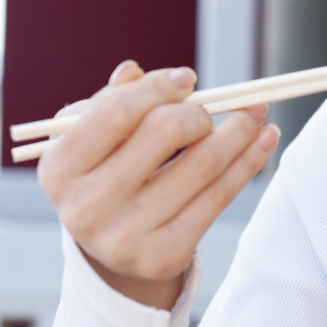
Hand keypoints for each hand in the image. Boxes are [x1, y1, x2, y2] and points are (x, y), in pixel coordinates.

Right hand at [37, 60, 279, 309]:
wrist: (115, 253)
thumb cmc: (108, 177)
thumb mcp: (96, 141)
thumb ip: (111, 103)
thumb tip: (133, 71)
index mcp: (60, 169)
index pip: (116, 112)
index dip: (159, 88)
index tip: (188, 79)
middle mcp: (86, 206)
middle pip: (165, 131)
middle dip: (201, 111)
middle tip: (219, 107)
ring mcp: (125, 236)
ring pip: (204, 164)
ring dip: (240, 131)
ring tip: (256, 115)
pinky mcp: (164, 255)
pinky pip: (221, 196)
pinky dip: (249, 161)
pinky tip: (266, 139)